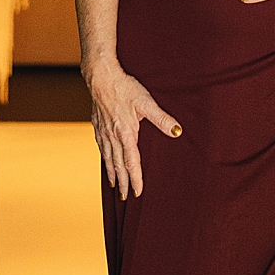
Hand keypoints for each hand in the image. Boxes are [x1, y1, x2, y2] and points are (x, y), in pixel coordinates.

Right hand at [86, 60, 181, 198]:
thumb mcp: (146, 102)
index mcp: (125, 133)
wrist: (100, 77)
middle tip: (126, 197)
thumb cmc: (125, 88)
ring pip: (108, 159)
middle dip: (123, 182)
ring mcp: (103, 132)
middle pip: (118, 165)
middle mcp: (112, 136)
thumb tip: (177, 132)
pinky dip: (104, 160)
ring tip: (115, 187)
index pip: (132, 162)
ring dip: (112, 174)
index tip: (138, 192)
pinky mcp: (97, 126)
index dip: (135, 179)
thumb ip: (162, 119)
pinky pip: (101, 149)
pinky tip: (106, 163)